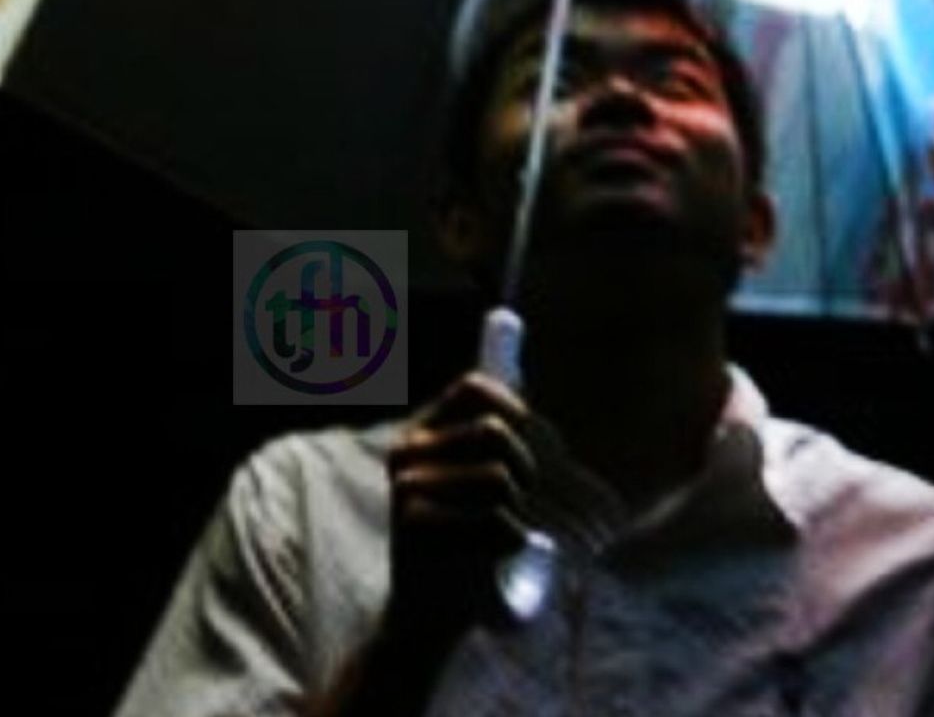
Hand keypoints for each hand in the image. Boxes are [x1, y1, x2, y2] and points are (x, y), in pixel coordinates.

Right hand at [385, 371, 539, 641]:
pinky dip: (511, 541)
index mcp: (422, 431)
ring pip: (497, 477)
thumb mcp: (481, 474)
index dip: (512, 406)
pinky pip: (492, 521)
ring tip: (506, 530)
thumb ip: (493, 415)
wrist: (430, 613)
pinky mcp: (411, 529)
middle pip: (494, 433)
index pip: (472, 387)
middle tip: (524, 499)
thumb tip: (505, 321)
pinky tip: (498, 557)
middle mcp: (406, 451)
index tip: (528, 438)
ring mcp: (404, 488)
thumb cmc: (468, 537)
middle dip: (528, 467)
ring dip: (519, 509)